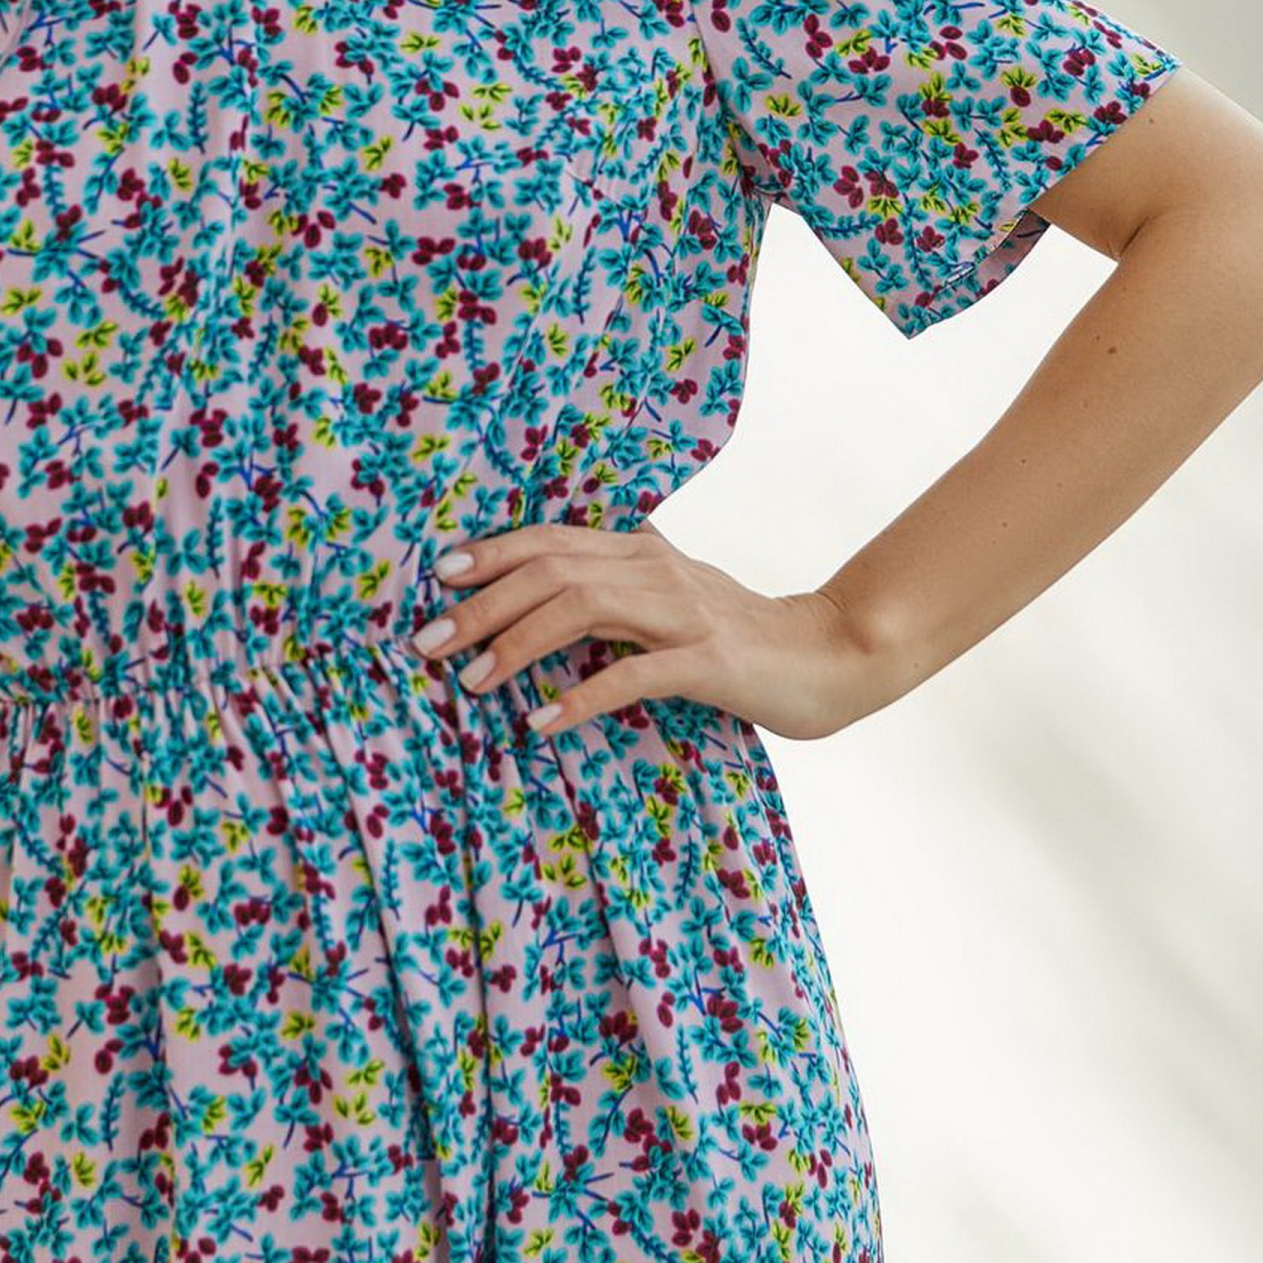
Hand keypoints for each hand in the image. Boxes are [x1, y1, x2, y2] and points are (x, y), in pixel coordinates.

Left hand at [412, 517, 897, 742]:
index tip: (439, 576)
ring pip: (581, 607)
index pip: (553, 540)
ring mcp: (683, 613)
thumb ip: (623, 584)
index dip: (493, 553)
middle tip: (428, 642)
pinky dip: (580, 697)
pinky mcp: (708, 661)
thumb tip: (560, 577)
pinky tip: (541, 722)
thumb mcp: (675, 596)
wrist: (834, 655)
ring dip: (516, 642)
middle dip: (482, 604)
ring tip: (472, 679)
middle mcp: (656, 571)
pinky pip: (633, 675)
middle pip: (552, 570)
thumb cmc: (744, 634)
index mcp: (643, 553)